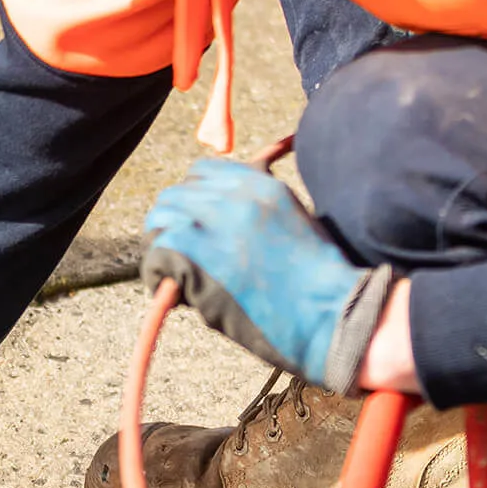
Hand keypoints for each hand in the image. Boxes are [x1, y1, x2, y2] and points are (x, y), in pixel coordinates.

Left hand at [141, 158, 396, 392]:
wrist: (332, 314)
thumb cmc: (320, 283)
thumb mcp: (295, 223)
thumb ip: (257, 210)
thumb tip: (222, 219)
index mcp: (260, 184)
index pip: (202, 173)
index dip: (193, 202)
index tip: (199, 230)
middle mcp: (233, 194)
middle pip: (173, 196)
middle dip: (173, 226)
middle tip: (184, 260)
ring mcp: (212, 221)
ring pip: (159, 221)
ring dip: (162, 249)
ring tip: (180, 279)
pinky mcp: (195, 253)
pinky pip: (153, 255)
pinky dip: (157, 278)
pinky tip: (177, 297)